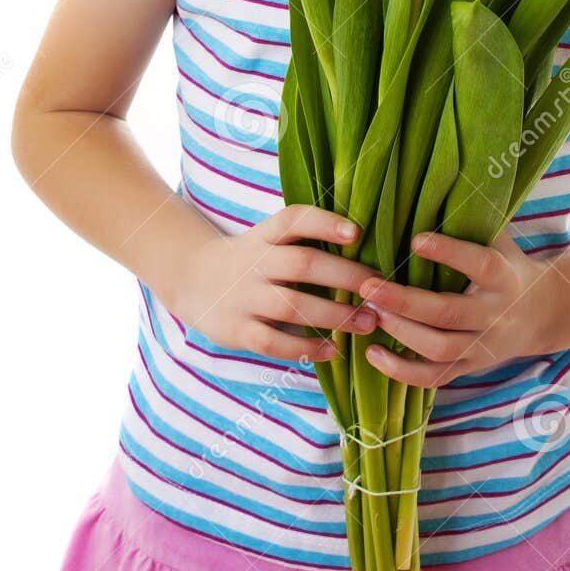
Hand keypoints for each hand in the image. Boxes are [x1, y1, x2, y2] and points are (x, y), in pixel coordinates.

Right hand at [170, 204, 382, 360]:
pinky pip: (273, 342)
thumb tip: (363, 245)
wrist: (190, 280)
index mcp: (263, 237)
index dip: (324, 223)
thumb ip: (302, 241)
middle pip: (302, 264)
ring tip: (367, 322)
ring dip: (333, 315)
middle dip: (345, 276)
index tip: (356, 233)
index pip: (293, 221)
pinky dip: (304, 348)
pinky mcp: (236, 330)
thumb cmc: (248, 260)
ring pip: (291, 306)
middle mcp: (254, 263)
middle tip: (379, 288)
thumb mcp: (266, 240)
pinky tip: (331, 349)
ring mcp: (243, 297)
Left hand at [356, 228, 562, 386]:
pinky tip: (372, 353)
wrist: (544, 313)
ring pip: (439, 347)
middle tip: (367, 285)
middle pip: (448, 313)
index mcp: (503, 277)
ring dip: (399, 332)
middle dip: (404, 301)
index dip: (448, 253)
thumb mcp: (499, 241)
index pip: (478, 265)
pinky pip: (434, 378)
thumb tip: (426, 190)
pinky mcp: (470, 368)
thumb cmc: (507, 265)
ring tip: (368, 311)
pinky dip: (401, 372)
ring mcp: (483, 346)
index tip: (415, 240)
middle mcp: (495, 314)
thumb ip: (469, 223)